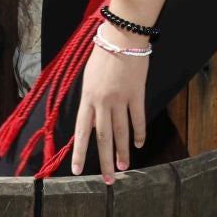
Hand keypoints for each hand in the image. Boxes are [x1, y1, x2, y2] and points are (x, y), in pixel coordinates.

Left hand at [72, 32, 147, 182]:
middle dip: (104, 160)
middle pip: (103, 137)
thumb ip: (90, 100)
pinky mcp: (137, 94)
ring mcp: (121, 99)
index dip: (80, 152)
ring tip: (123, 167)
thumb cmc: (103, 53)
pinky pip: (138, 118)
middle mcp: (102, 102)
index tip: (78, 171)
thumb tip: (90, 122)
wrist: (122, 36)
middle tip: (108, 179)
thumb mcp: (89, 77)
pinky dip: (139, 133)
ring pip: (121, 132)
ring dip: (122, 151)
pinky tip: (139, 144)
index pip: (81, 131)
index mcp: (87, 98)